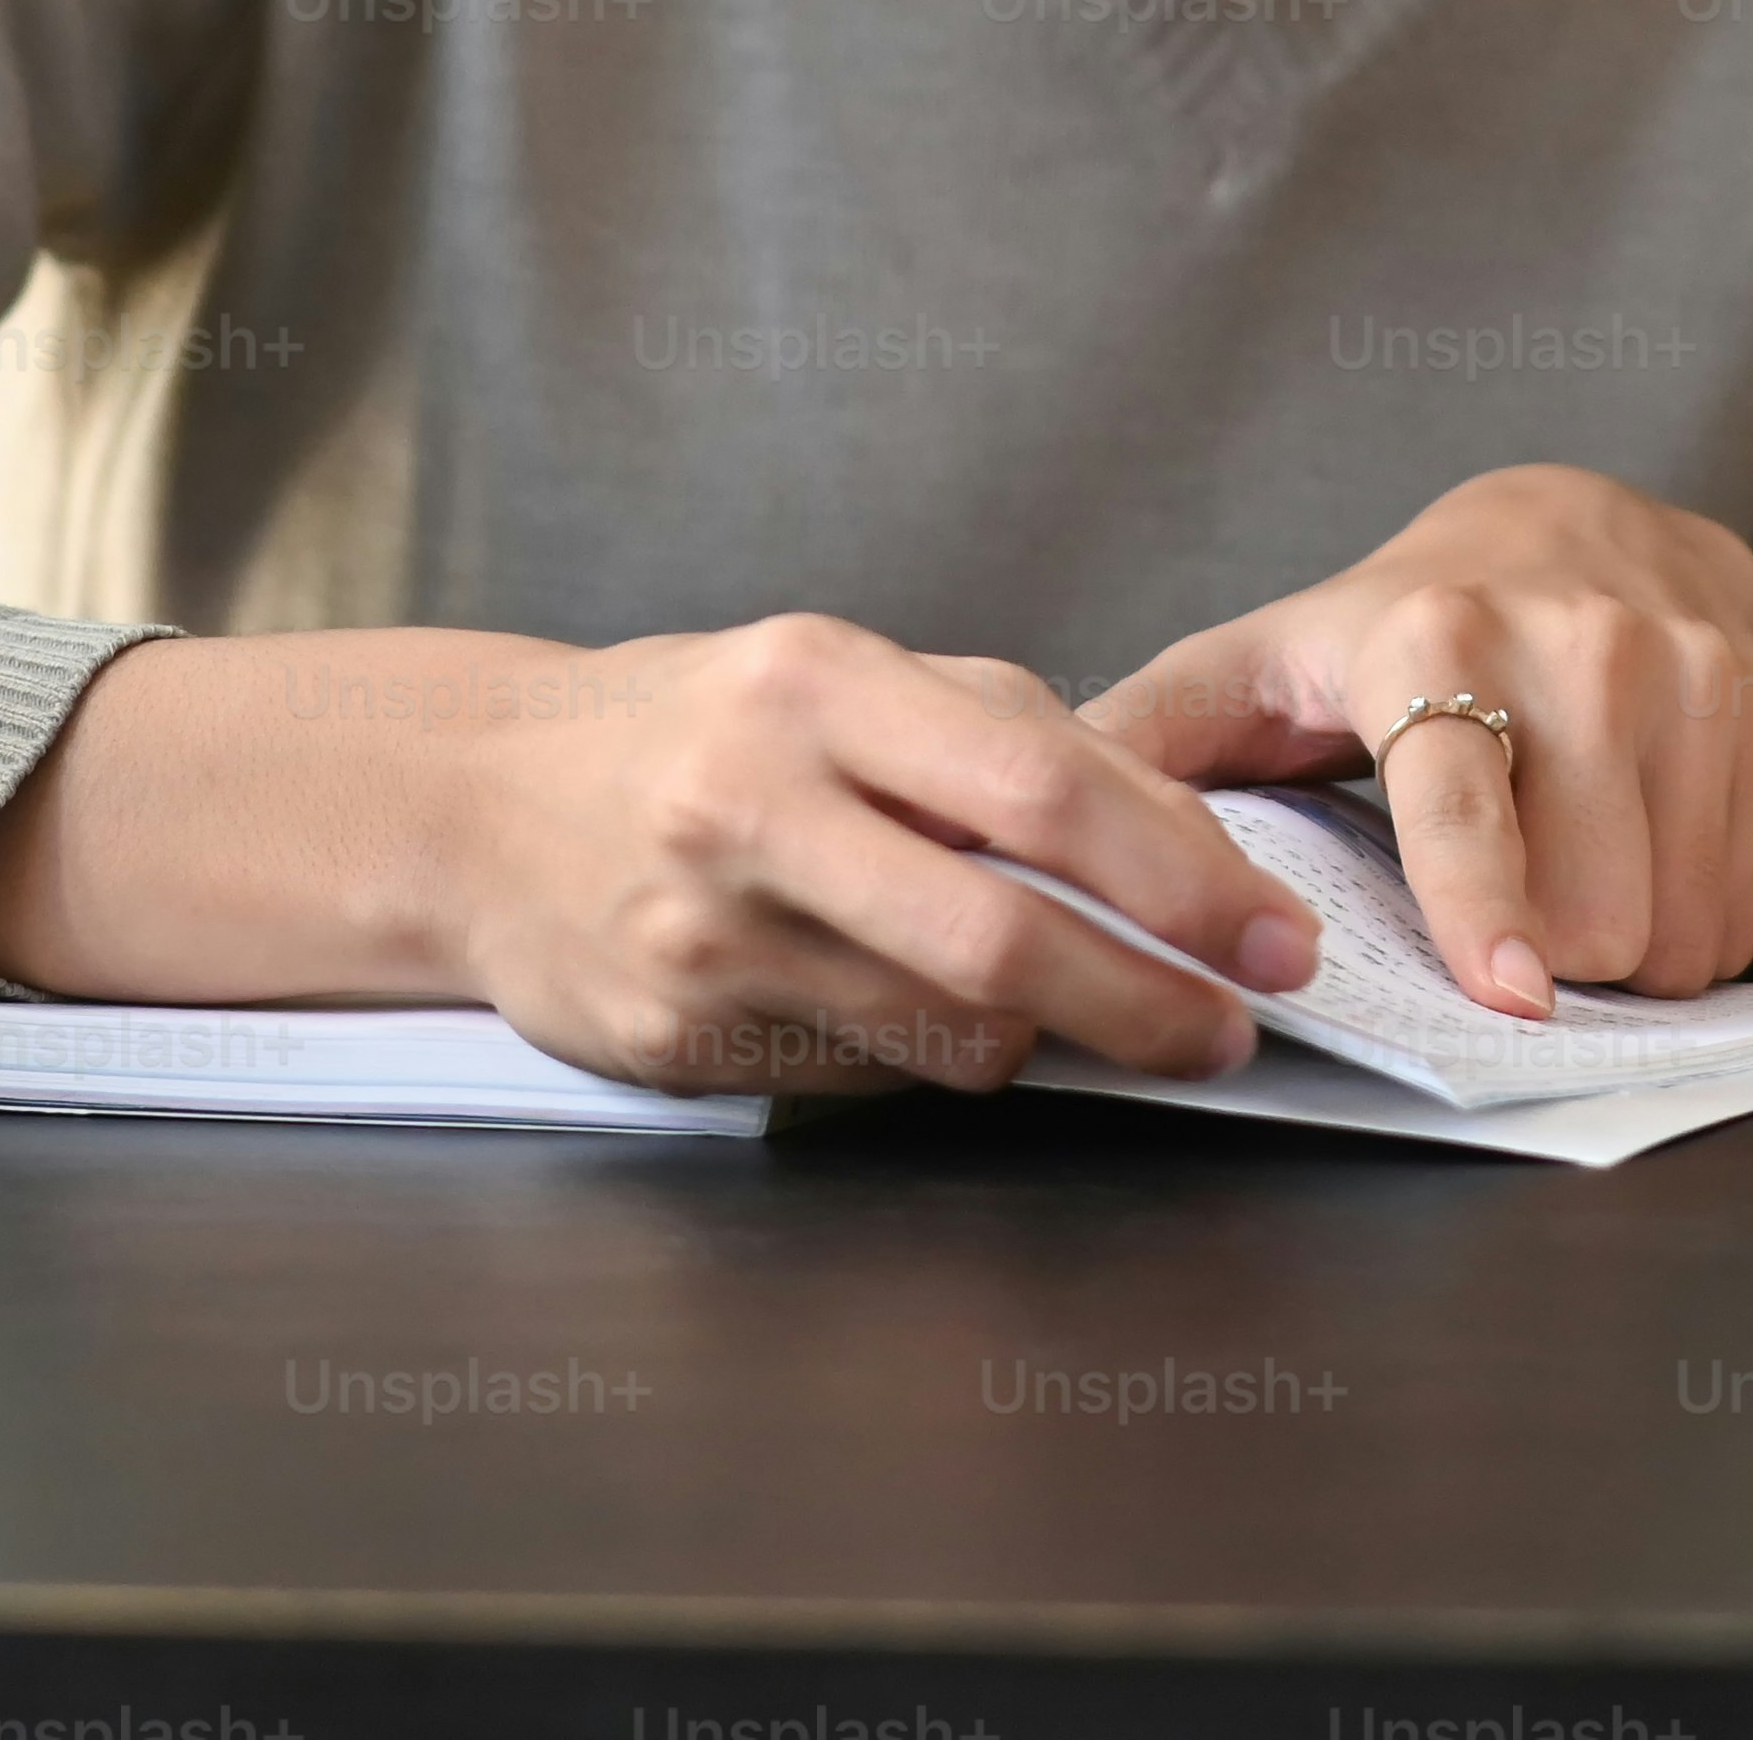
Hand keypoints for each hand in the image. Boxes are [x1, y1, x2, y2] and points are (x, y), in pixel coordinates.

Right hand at [417, 615, 1319, 1097]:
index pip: (1041, 785)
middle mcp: (751, 802)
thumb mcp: (848, 677)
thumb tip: (1190, 842)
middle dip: (1147, 997)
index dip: (1181, 874)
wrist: (480, 802)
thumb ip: (1009, 737)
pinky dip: (934, 1058)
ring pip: (944, 1029)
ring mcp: (705, 931)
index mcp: (815, 681)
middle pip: (1000, 935)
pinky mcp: (675, 1035)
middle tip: (1230, 1027)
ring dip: (1050, 1037)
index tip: (1272, 935)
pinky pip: (865, 1075)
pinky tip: (931, 1016)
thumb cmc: (703, 728)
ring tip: (1088, 1011)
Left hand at [1092, 464, 1752, 1015]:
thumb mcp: (1262, 663)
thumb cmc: (1396, 621)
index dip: (1486, 908)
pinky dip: (1692, 921)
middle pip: (1588, 912)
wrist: (1578, 518)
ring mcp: (1691, 678)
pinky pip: (1744, 902)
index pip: (1466, 802)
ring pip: (1676, 922)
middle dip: (1542, 964)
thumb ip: (1149, 741)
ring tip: (1562, 888)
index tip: (1505, 995)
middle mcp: (1581, 647)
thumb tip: (1021, 820)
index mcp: (1436, 641)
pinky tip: (1637, 859)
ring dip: (1621, 955)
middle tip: (1496, 926)